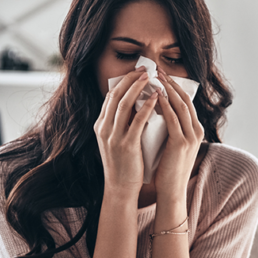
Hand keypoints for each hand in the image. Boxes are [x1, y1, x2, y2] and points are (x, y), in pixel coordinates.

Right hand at [94, 67, 158, 194]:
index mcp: (100, 126)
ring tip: (151, 77)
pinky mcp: (126, 145)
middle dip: (130, 79)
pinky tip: (157, 98)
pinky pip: (137, 120)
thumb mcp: (116, 140)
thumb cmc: (123, 165)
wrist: (120, 188)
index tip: (136, 72)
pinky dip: (147, 106)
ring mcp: (113, 136)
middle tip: (145, 69)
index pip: (110, 97)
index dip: (123, 82)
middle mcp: (103, 129)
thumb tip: (136, 105)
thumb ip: (121, 124)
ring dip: (138, 87)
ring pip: (124, 104)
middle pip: (115, 95)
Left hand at [154, 69, 204, 201]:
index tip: (162, 76)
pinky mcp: (181, 143)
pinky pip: (173, 119)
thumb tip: (157, 110)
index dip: (175, 87)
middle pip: (185, 100)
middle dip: (171, 83)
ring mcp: (191, 137)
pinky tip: (155, 96)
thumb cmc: (168, 169)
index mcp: (196, 130)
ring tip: (155, 78)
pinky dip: (164, 105)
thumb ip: (171, 128)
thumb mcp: (172, 144)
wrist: (171, 191)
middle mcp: (197, 131)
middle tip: (158, 70)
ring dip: (167, 90)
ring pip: (180, 106)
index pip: (186, 102)